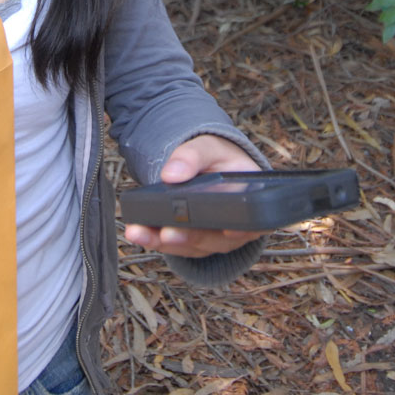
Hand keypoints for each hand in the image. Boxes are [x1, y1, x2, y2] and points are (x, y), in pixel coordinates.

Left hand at [123, 134, 261, 257]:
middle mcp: (238, 228)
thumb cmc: (218, 159)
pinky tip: (138, 232)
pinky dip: (156, 240)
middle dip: (190, 238)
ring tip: (139, 232)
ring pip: (193, 247)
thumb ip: (194, 156)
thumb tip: (171, 175)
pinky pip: (177, 246)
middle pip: (217, 240)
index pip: (256, 222)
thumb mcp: (209, 148)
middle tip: (168, 233)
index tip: (228, 231)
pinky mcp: (194, 243)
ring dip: (164, 242)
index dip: (242, 230)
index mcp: (252, 201)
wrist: (209, 169)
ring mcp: (215, 239)